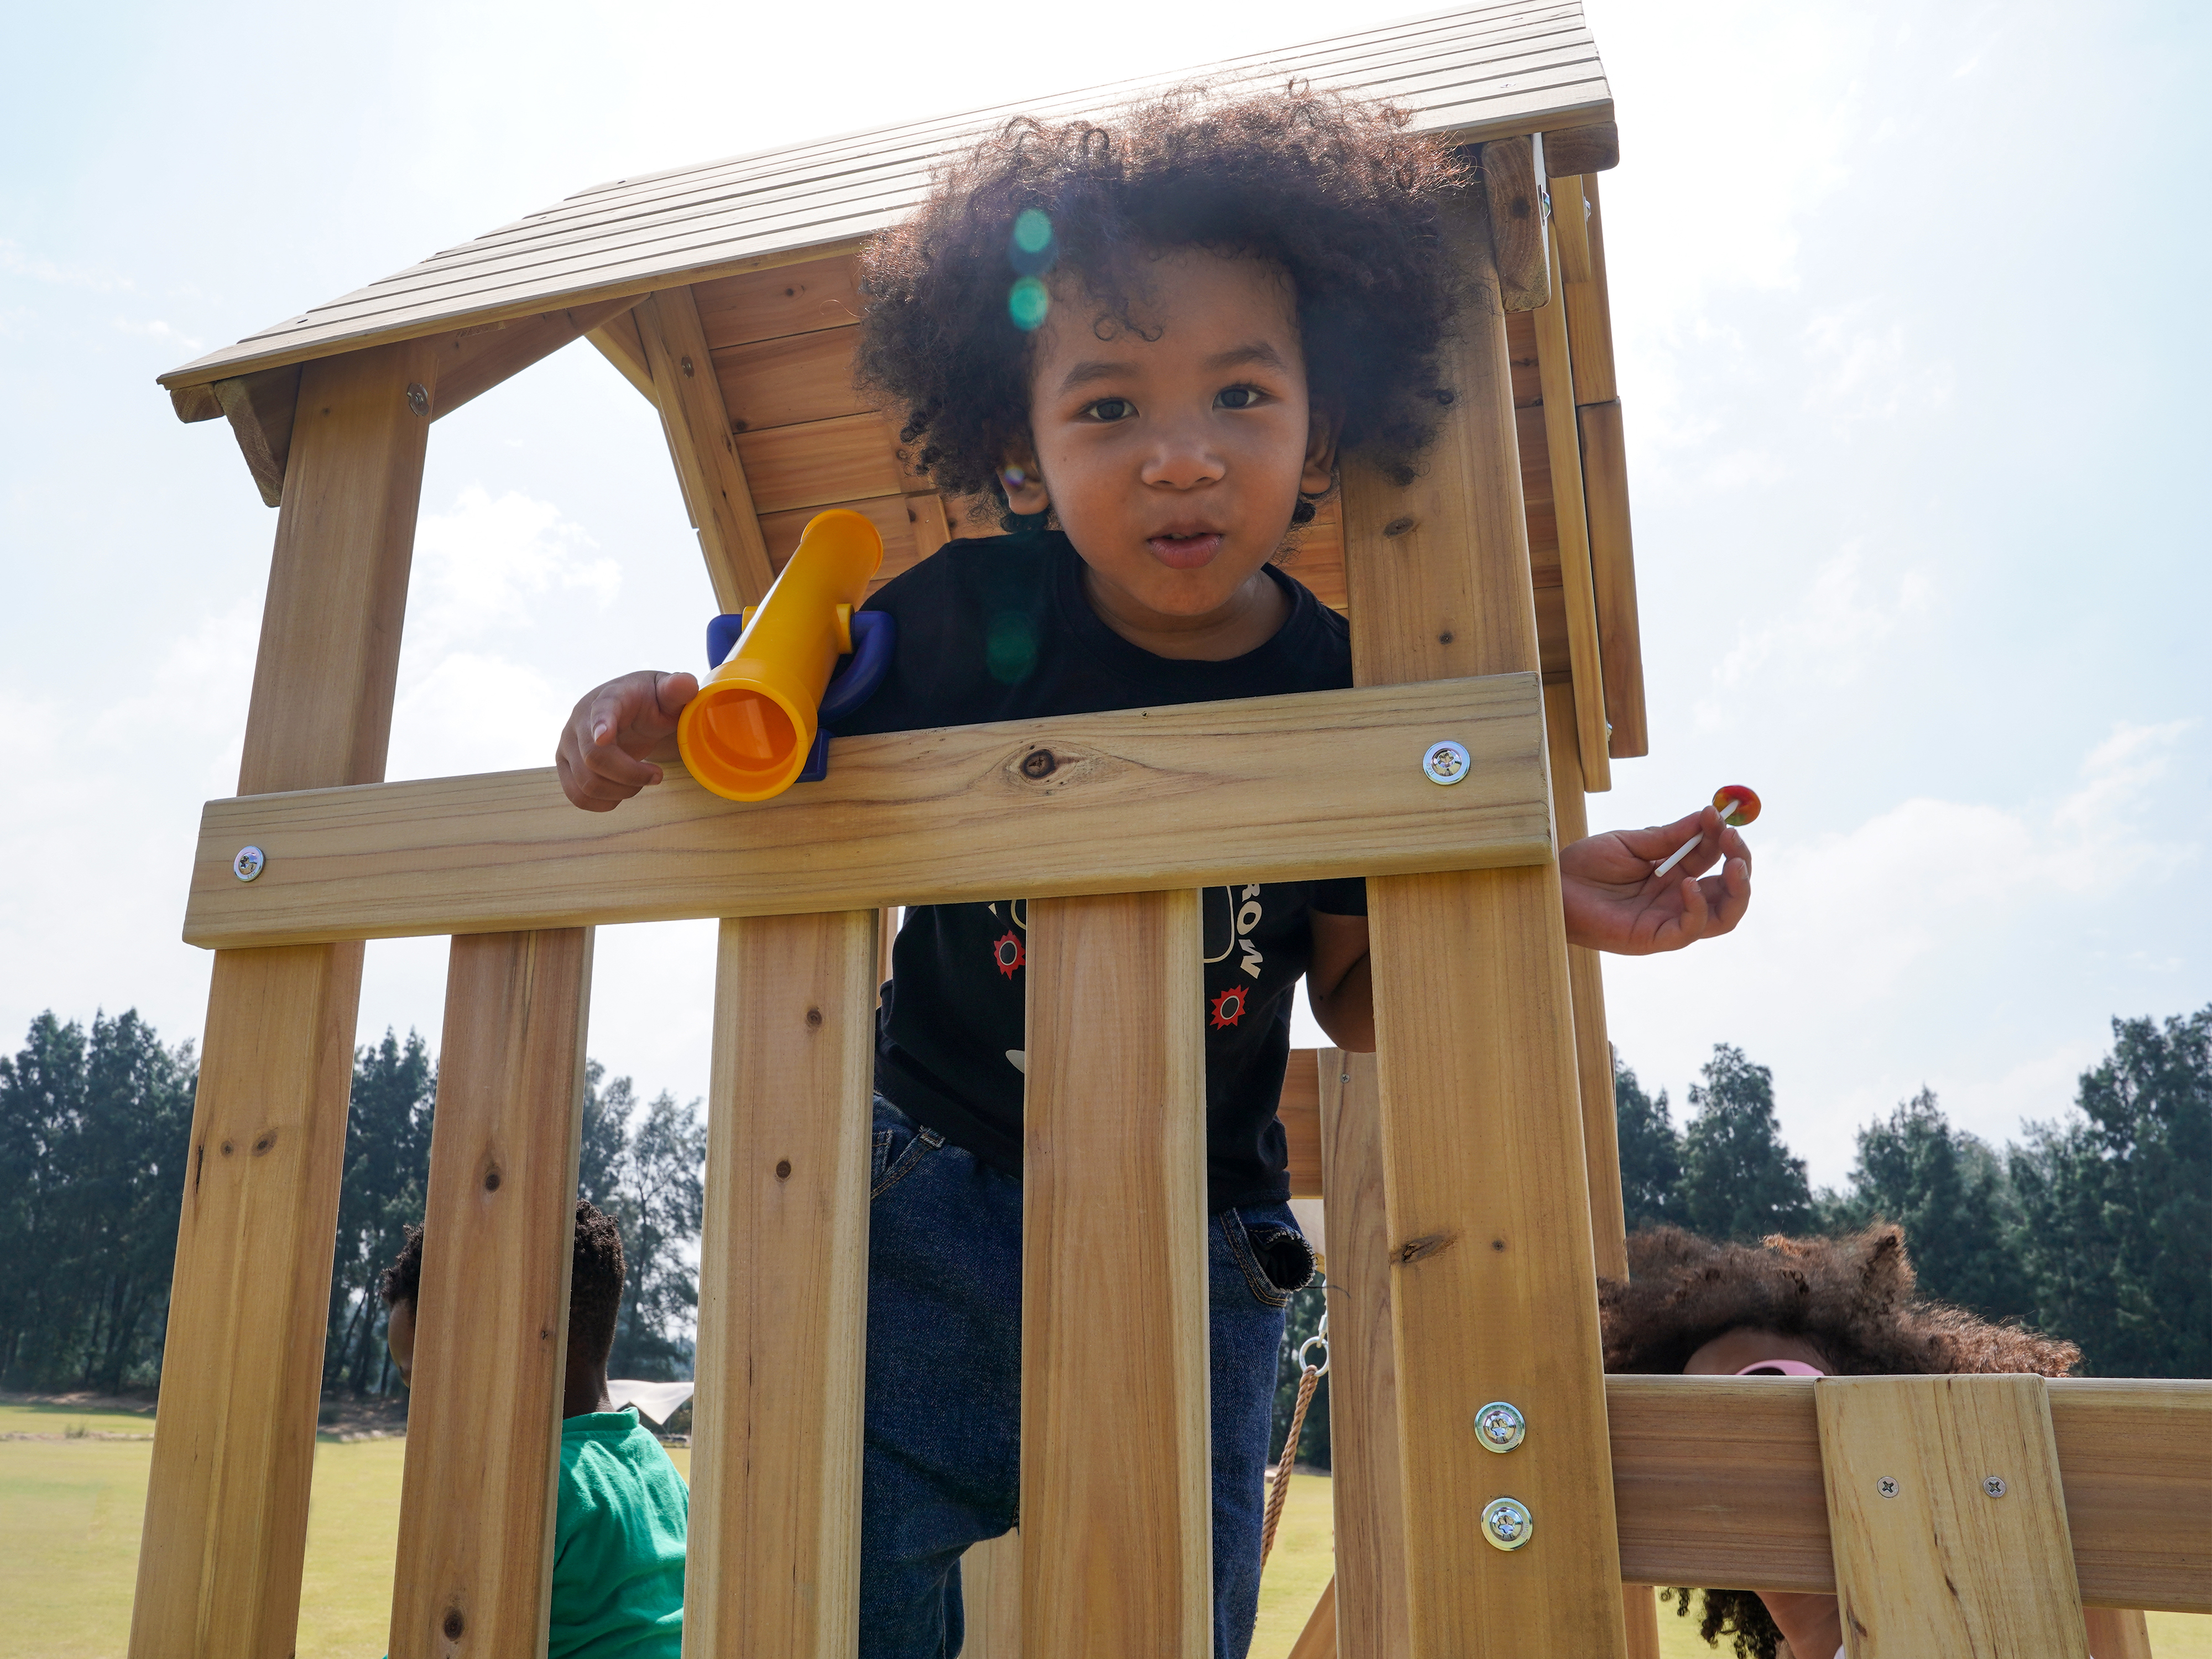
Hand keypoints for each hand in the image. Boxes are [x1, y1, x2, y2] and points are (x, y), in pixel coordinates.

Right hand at [554, 670, 697, 810]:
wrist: (631, 709)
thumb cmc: (652, 701)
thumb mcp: (668, 693)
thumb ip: (678, 689)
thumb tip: (685, 683)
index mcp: (609, 698)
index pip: (600, 710)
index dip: (601, 724)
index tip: (604, 737)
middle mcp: (579, 720)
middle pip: (594, 758)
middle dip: (631, 775)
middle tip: (658, 775)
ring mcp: (568, 744)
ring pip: (586, 783)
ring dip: (621, 792)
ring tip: (641, 782)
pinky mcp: (565, 765)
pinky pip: (577, 796)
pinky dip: (603, 803)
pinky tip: (623, 791)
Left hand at [1560, 805, 1752, 953]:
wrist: (1554, 886)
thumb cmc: (1585, 866)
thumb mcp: (1631, 843)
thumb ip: (1669, 836)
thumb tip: (1709, 815)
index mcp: (1674, 874)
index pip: (1713, 858)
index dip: (1721, 837)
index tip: (1718, 814)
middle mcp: (1677, 899)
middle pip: (1728, 890)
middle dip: (1740, 862)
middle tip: (1733, 837)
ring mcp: (1668, 919)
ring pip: (1723, 917)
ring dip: (1736, 889)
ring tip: (1733, 862)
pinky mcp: (1654, 938)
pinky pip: (1690, 930)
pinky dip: (1698, 908)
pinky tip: (1688, 884)